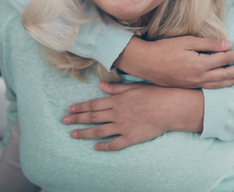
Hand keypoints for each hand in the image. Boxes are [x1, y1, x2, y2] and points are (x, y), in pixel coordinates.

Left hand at [63, 82, 202, 150]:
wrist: (169, 108)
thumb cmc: (154, 94)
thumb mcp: (134, 87)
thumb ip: (116, 88)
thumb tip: (101, 86)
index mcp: (117, 101)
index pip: (94, 104)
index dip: (81, 107)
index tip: (70, 109)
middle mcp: (117, 114)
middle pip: (93, 117)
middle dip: (77, 119)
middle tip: (64, 121)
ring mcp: (122, 127)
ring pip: (99, 131)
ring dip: (84, 133)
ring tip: (73, 134)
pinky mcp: (130, 137)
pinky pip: (114, 144)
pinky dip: (104, 146)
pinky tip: (95, 147)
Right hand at [114, 36, 233, 88]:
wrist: (144, 63)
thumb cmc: (164, 49)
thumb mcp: (187, 42)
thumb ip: (208, 44)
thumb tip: (228, 45)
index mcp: (200, 65)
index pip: (226, 59)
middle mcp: (199, 78)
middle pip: (226, 74)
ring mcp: (194, 84)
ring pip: (219, 84)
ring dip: (233, 80)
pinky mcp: (188, 87)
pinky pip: (210, 88)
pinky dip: (221, 86)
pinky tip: (225, 83)